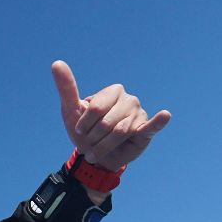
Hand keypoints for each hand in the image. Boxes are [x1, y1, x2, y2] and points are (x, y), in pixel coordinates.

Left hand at [50, 61, 171, 171]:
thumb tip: (56, 63)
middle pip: (107, 123)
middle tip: (91, 143)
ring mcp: (139, 115)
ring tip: (98, 151)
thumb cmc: (84, 131)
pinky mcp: (145, 131)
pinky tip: (164, 115)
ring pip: (119, 133)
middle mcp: (129, 100)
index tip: (80, 131)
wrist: (95, 157)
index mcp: (113, 91)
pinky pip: (151, 126)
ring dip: (104, 146)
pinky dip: (158, 122)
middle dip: (93, 138)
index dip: (84, 125)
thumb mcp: (72, 110)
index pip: (95, 109)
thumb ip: (67, 87)